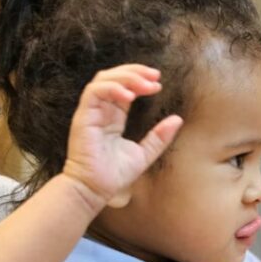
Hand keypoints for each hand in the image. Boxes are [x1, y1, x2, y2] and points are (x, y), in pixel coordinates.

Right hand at [62, 64, 183, 208]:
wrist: (95, 190)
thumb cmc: (115, 175)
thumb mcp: (144, 154)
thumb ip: (159, 137)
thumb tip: (177, 119)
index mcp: (113, 116)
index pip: (124, 88)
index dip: (141, 81)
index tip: (159, 83)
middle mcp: (101, 110)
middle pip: (113, 77)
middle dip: (135, 71)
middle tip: (155, 75)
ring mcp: (91, 112)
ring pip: (103, 79)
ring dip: (126, 76)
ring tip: (147, 84)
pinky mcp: (83, 117)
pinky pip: (94, 92)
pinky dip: (112, 88)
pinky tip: (130, 95)